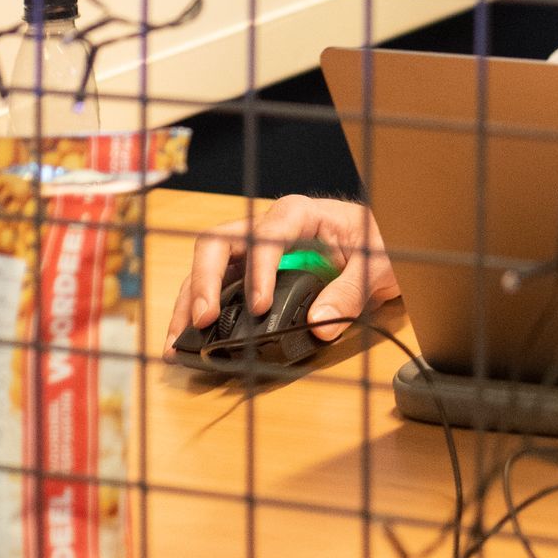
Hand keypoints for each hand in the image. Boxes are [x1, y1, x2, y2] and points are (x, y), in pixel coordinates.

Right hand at [163, 195, 398, 358]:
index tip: (258, 306)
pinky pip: (217, 290)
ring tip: (177, 342)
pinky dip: (197, 314)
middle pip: (219, 244)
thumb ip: (350, 290)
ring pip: (208, 268)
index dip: (258, 270)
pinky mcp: (249, 275)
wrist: (381, 245)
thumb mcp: (377, 264)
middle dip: (205, 281)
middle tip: (203, 319)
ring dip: (189, 303)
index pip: (267, 235)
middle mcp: (268, 228)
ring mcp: (254, 252)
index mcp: (299, 214)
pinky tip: (186, 342)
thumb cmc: (378, 243)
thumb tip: (320, 325)